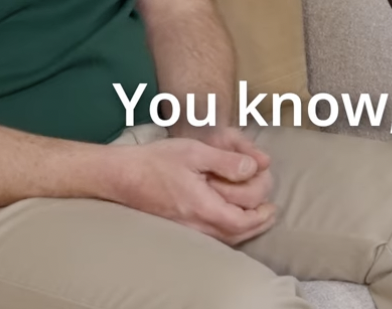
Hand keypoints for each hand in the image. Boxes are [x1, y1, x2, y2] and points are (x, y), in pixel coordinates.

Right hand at [111, 136, 277, 243]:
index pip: (240, 222)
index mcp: (201, 206)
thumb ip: (226, 161)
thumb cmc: (156, 161)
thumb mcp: (195, 152)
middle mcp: (194, 224)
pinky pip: (210, 237)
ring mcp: (184, 229)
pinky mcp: (178, 228)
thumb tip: (253, 168)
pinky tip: (230, 219)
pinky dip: (227, 231)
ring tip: (256, 215)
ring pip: (223, 239)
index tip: (270, 204)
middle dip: (257, 223)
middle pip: (235, 235)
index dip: (261, 216)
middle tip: (268, 209)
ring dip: (244, 229)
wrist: (121, 175)